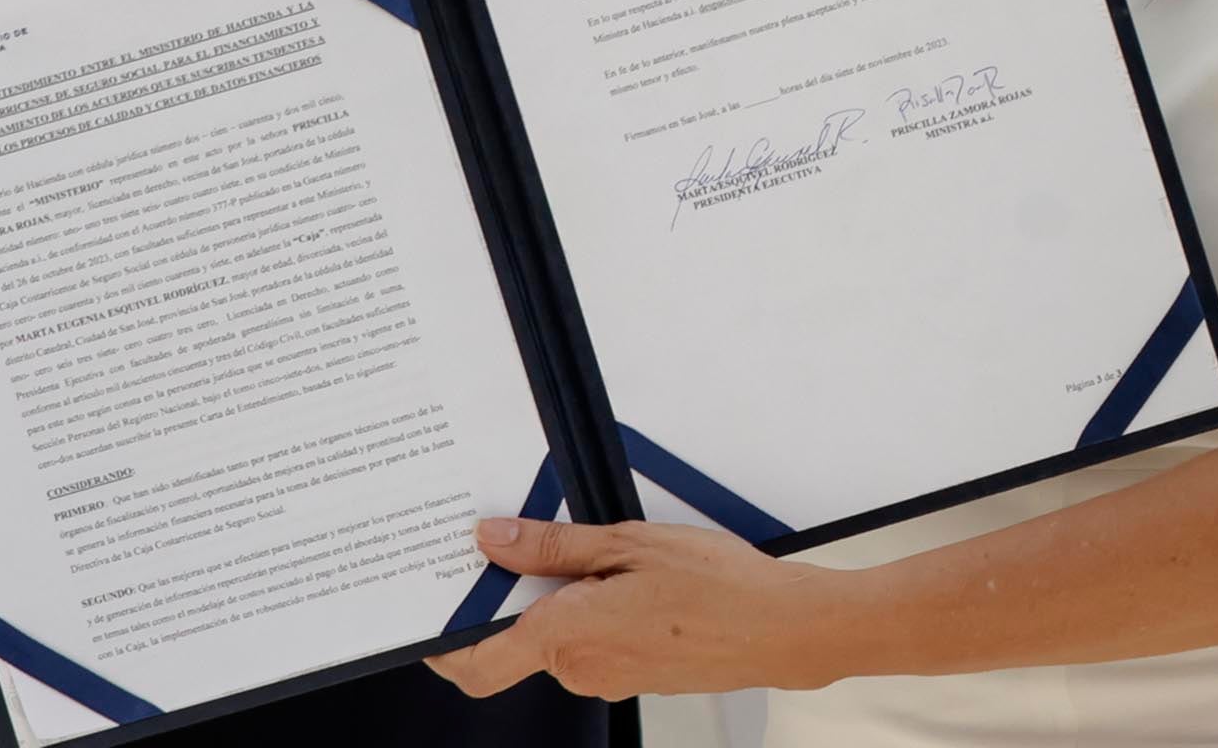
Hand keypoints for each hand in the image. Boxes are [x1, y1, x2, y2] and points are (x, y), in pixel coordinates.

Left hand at [425, 518, 864, 699]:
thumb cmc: (719, 586)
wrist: (784, 628)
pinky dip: (597, 611)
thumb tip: (493, 541)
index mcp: (567, 636)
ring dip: (566, 598)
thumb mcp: (630, 544)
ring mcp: (611, 678)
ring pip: (560, 637)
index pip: (476, 663)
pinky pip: (595, 643)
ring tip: (609, 553)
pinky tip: (632, 578)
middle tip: (537, 540)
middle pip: (518, 639)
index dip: (443, 643)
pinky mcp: (637, 676)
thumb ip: (555, 547)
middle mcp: (581, 669)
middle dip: (520, 593)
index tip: (433, 607)